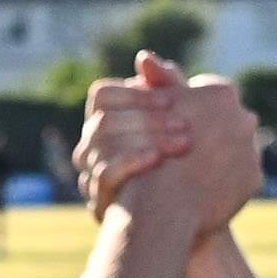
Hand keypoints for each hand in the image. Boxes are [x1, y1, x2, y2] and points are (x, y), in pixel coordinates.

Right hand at [71, 58, 194, 212]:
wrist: (187, 219)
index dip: (135, 96)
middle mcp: (90, 148)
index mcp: (106, 124)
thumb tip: (145, 59)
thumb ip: (166, 90)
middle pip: (104, 120)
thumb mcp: (182, 123)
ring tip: (183, 143)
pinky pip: (103, 175)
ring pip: (102, 144)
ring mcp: (89, 174)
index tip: (171, 100)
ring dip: (143, 139)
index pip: (102, 96)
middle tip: (186, 125)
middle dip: (148, 120)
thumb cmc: (186, 165)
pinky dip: (131, 162)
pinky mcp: (98, 202)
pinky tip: (159, 160)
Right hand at [147, 70, 268, 229]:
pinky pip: (240, 177)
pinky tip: (203, 191)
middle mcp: (244, 116)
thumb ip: (159, 83)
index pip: (206, 95)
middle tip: (178, 152)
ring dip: (218, 156)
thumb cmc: (150, 154)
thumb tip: (146, 58)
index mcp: (220, 93)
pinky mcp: (255, 179)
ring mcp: (252, 149)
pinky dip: (226, 182)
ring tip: (190, 175)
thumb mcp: (152, 114)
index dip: (183, 111)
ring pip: (234, 148)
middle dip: (207, 132)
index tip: (168, 127)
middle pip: (224, 120)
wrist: (163, 208)